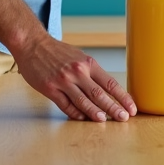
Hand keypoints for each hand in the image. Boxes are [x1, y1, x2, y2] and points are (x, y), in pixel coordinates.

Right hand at [13, 34, 136, 121]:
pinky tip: (83, 118)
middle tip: (123, 118)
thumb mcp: (79, 56)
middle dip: (114, 108)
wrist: (32, 44)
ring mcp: (63, 81)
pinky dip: (75, 113)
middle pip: (99, 94)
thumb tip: (107, 91)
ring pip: (83, 101)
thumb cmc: (56, 51)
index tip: (131, 108)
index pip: (110, 83)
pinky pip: (65, 105)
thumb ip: (91, 72)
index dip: (123, 98)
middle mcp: (77, 72)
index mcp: (88, 63)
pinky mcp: (50, 88)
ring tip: (105, 121)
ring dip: (95, 113)